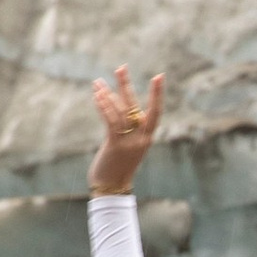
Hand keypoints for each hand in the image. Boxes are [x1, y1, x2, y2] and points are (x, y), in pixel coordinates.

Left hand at [89, 65, 164, 194]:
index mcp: (146, 138)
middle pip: (135, 106)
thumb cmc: (117, 168)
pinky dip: (104, 106)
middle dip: (126, 86)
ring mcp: (130, 142)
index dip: (157, 94)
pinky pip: (111, 121)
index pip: (155, 112)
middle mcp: (141, 138)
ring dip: (108, 94)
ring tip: (97, 81)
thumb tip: (117, 112)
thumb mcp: (126, 148)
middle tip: (121, 67)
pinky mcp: (116, 145)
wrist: (112, 189)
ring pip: (120, 112)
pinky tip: (97, 95)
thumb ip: (125, 131)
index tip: (159, 76)